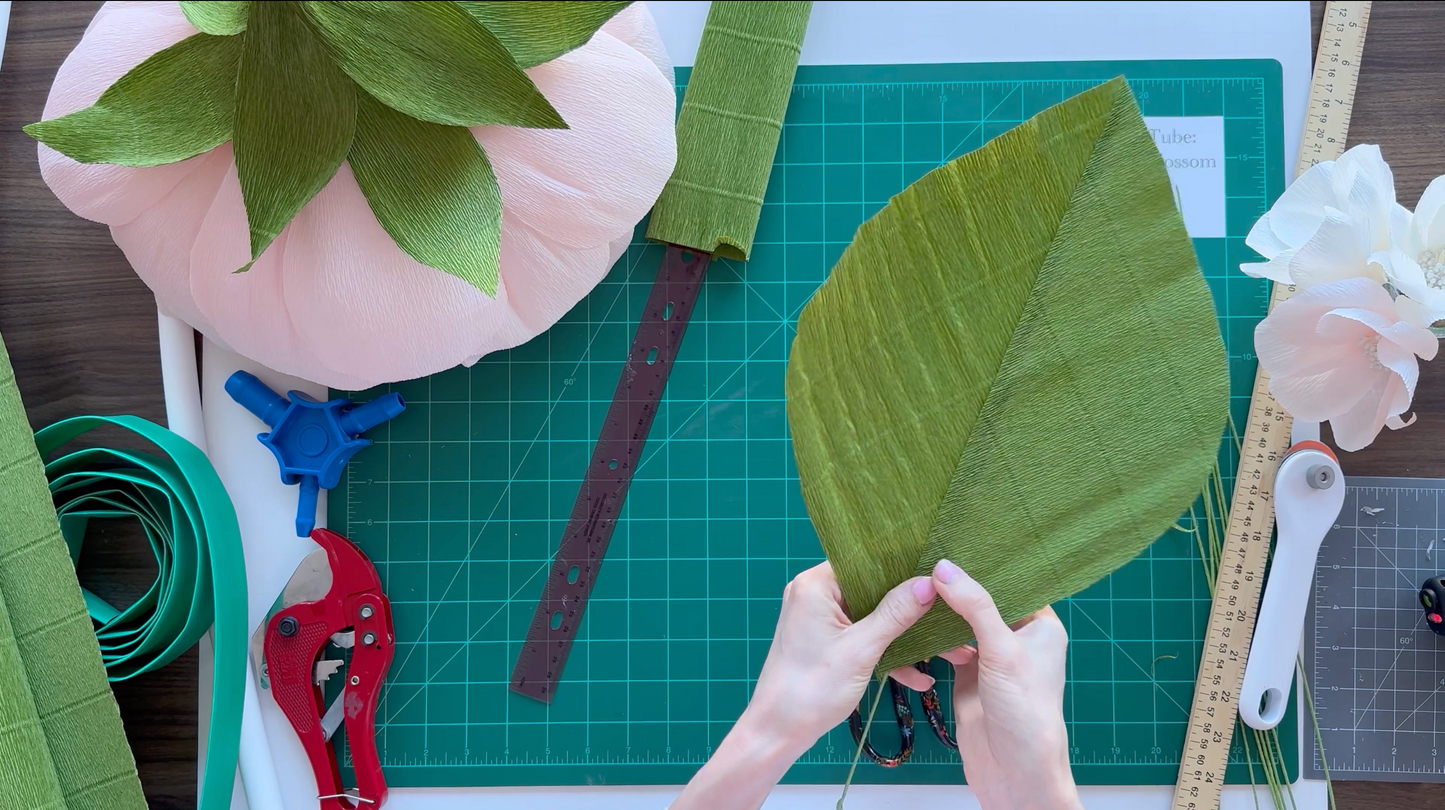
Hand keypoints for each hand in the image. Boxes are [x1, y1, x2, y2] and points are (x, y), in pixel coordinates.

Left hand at [671, 562, 935, 809]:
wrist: (778, 732)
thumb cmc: (811, 688)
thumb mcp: (861, 649)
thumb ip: (896, 613)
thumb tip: (929, 582)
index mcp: (816, 584)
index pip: (866, 561)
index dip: (903, 567)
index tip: (940, 575)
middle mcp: (815, 594)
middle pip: (873, 590)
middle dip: (912, 608)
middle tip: (951, 614)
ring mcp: (820, 619)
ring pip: (872, 617)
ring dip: (905, 637)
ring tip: (948, 651)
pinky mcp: (825, 642)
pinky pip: (862, 637)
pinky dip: (885, 653)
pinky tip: (918, 678)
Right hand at [931, 559, 1082, 809]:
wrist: (1014, 772)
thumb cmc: (1027, 713)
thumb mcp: (1002, 652)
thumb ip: (975, 607)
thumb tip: (944, 568)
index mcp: (1040, 626)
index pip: (1013, 583)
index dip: (986, 563)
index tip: (955, 538)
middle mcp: (1016, 638)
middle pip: (983, 600)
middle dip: (956, 585)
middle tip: (925, 556)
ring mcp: (990, 657)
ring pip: (961, 623)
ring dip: (940, 611)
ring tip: (913, 583)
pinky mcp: (968, 675)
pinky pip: (946, 645)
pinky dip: (931, 637)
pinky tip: (913, 623)